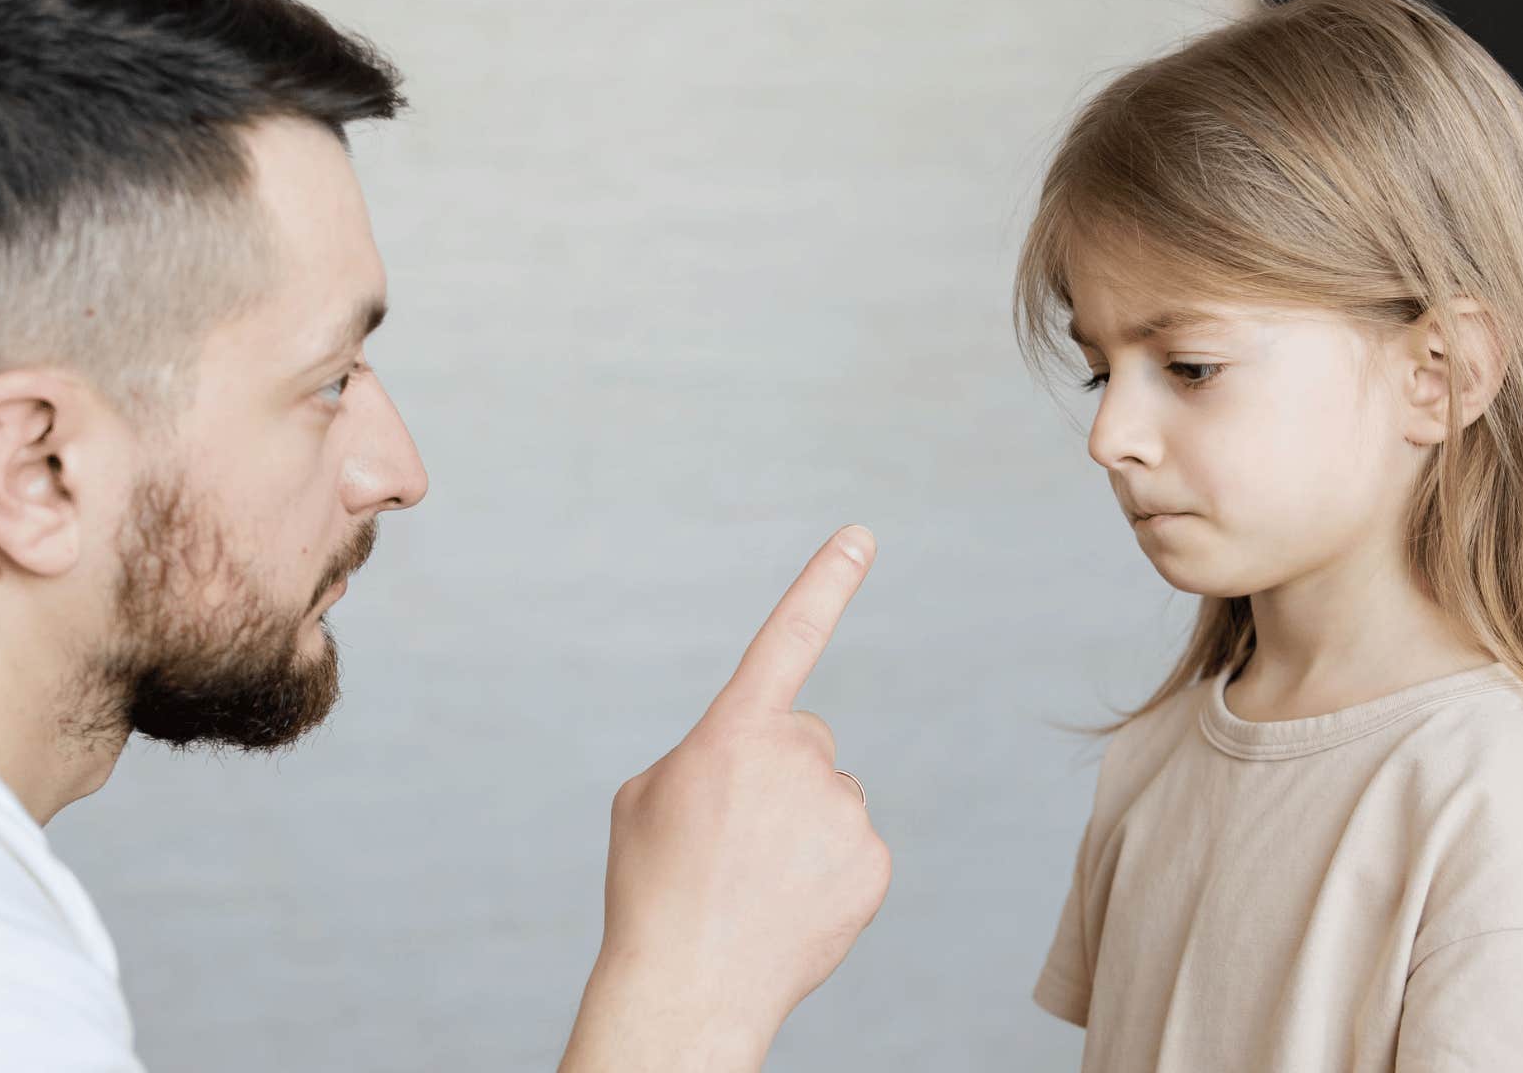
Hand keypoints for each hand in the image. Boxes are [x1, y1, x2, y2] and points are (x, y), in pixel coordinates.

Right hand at [559, 526, 889, 1072]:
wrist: (689, 988)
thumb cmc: (653, 888)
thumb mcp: (648, 797)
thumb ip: (708, 753)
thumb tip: (754, 763)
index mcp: (735, 732)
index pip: (787, 638)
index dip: (825, 582)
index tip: (863, 534)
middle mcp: (801, 758)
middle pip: (802, 740)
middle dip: (776, 774)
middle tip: (732, 838)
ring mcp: (844, 811)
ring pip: (828, 797)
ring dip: (798, 827)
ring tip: (753, 881)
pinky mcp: (874, 863)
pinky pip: (852, 846)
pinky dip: (826, 870)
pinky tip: (787, 904)